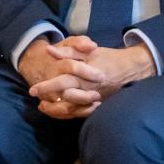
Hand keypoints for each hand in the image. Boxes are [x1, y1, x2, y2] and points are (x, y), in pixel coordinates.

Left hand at [25, 36, 156, 119]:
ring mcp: (93, 99)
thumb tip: (48, 50)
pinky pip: (80, 113)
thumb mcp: (88, 51)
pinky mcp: (97, 104)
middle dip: (49, 100)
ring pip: (72, 109)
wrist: (131, 68)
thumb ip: (68, 51)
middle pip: (65, 99)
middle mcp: (88, 90)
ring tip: (43, 106)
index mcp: (85, 76)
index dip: (47, 87)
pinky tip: (58, 109)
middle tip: (36, 99)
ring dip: (56, 109)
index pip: (62, 82)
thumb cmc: (107, 58)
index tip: (33, 89)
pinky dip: (68, 113)